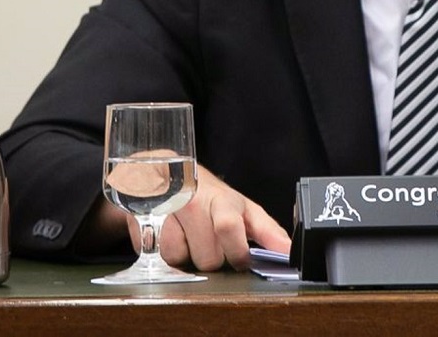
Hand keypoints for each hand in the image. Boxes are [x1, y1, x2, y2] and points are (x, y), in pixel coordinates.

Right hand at [131, 163, 290, 270]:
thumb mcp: (243, 209)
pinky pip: (165, 258)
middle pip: (210, 257)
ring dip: (192, 258)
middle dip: (215, 258)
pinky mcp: (150, 222)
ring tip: (193, 238)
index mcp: (226, 202)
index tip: (245, 260)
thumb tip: (288, 251)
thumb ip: (267, 231)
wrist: (167, 175)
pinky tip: (176, 237)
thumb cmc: (211, 198)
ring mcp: (171, 212)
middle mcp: (198, 204)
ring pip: (186, 261)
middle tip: (214, 242)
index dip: (238, 251)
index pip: (230, 227)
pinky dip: (172, 256)